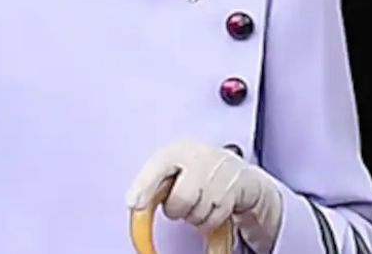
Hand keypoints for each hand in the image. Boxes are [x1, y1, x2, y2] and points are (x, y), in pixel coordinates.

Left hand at [126, 140, 283, 253]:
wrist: (239, 174)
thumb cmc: (198, 172)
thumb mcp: (175, 170)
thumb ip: (154, 183)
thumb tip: (134, 203)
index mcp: (178, 150)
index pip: (159, 166)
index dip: (144, 186)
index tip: (133, 203)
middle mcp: (200, 156)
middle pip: (180, 199)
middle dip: (176, 209)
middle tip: (180, 203)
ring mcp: (220, 172)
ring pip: (196, 213)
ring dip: (194, 216)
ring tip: (199, 202)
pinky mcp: (235, 188)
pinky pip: (213, 219)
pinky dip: (208, 221)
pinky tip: (211, 206)